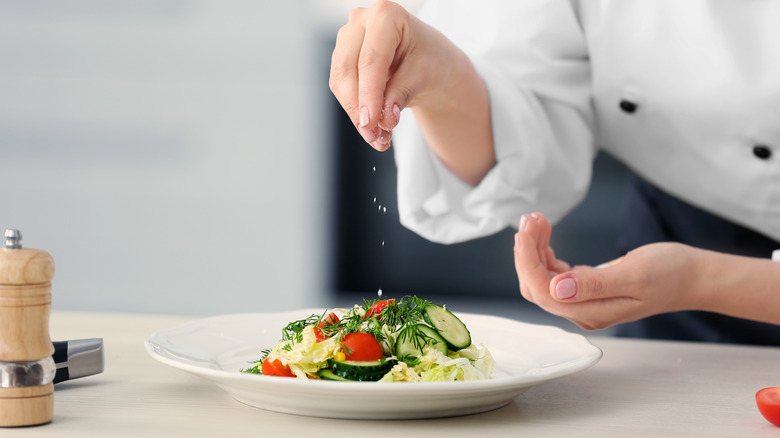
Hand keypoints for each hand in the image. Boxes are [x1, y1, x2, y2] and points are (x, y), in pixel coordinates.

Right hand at [329, 1, 466, 151]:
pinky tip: (371, 127)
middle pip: (348, 69)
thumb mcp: (423, 76)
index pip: (371, 60)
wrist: (428, 62)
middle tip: (373, 136)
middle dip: (359, 108)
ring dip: (355, 113)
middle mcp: (362, 20)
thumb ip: (401, 94)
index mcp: (386, 15)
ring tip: (377, 137)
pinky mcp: (341, 57)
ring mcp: (348, 37)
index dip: (369, 95)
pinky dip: (354, 110)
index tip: (371, 123)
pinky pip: (340, 87)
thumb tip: (384, 119)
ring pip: (340, 81)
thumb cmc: (430, 60)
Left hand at [513, 212, 697, 329]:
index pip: (542, 290)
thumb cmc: (671, 274)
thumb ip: (595, 283)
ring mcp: (583, 302)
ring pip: (543, 277)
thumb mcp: (635, 274)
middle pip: (537, 285)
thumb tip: (556, 288)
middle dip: (527, 252)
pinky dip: (546, 252)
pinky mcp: (586, 290)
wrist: (693, 276)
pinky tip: (547, 234)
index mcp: (591, 312)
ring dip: (535, 249)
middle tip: (530, 219)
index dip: (527, 261)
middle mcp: (582, 311)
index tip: (525, 231)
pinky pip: (555, 273)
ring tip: (537, 220)